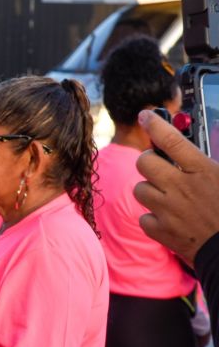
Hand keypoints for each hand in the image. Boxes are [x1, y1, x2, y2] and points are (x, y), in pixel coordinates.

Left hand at [133, 109, 218, 263]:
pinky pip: (144, 217)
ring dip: (151, 191)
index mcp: (202, 171)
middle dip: (149, 161)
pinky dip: (153, 218)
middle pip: (144, 162)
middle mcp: (181, 187)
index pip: (171, 140)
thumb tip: (186, 152)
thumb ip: (205, 163)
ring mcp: (168, 210)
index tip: (145, 115)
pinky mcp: (160, 231)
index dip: (155, 123)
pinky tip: (169, 220)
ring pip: (140, 189)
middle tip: (160, 167)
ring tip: (168, 198)